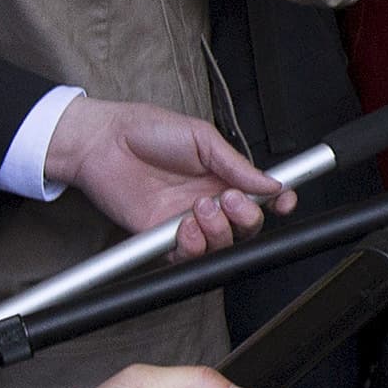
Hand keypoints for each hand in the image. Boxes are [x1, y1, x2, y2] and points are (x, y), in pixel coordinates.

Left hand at [46, 97, 292, 256]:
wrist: (103, 142)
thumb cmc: (147, 130)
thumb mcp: (201, 138)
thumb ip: (236, 165)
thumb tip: (271, 184)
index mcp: (223, 176)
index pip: (260, 196)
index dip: (278, 203)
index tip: (284, 202)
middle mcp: (209, 201)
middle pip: (246, 226)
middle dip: (246, 218)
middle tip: (227, 199)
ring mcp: (186, 220)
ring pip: (221, 244)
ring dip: (218, 231)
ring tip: (199, 208)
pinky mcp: (161, 237)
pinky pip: (187, 256)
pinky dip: (192, 246)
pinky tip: (183, 226)